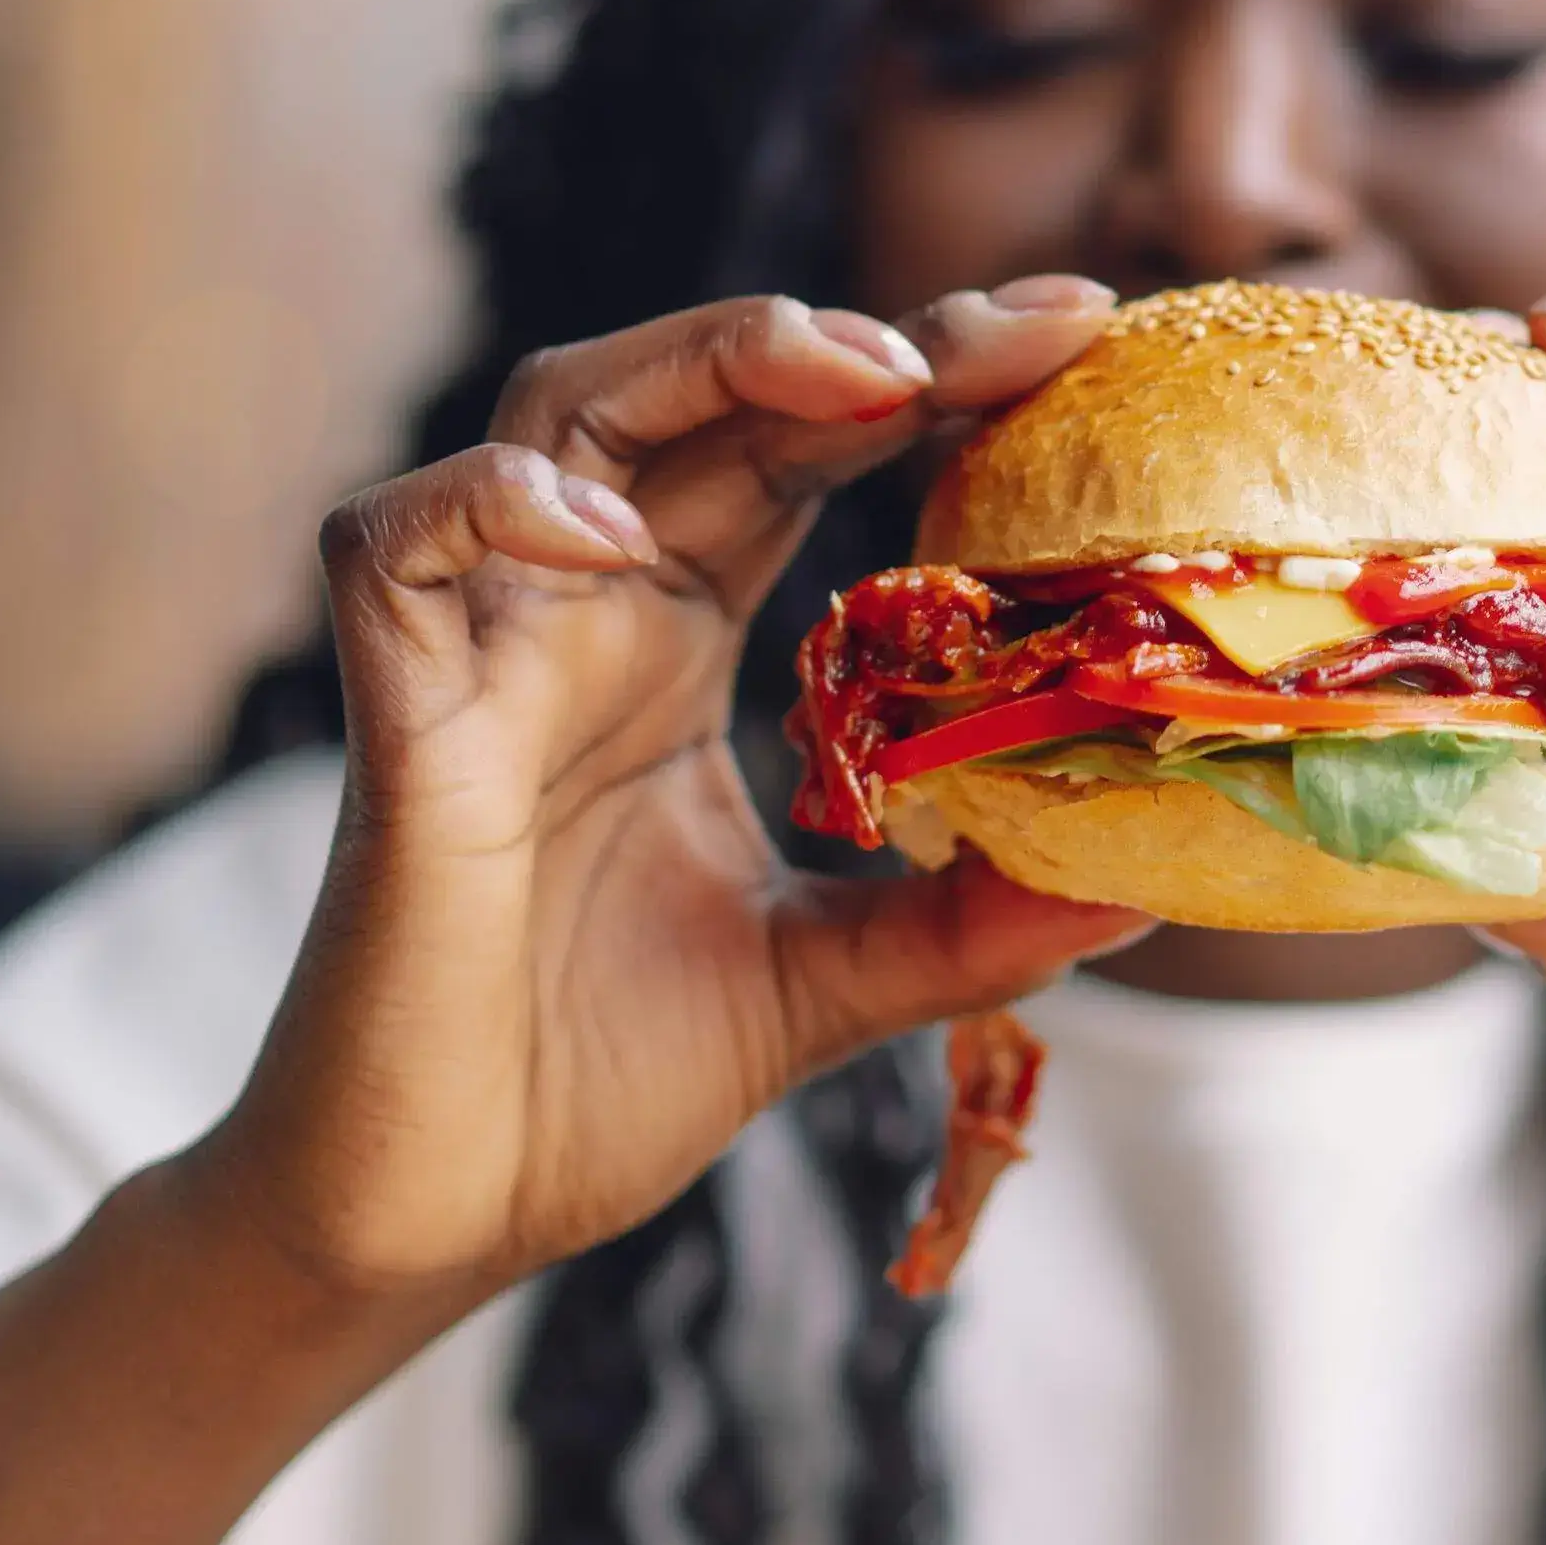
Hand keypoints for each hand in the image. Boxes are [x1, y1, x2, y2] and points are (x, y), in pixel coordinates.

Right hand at [200, 278, 1153, 1303]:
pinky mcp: (399, 723)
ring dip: (704, 361)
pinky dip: (493, 506)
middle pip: (705, 395)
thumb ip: (967, 923)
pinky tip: (618, 536)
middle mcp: (591, 615)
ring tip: (859, 375)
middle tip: (1019, 328)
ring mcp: (488, 653)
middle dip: (861, 337)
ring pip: (559, 413)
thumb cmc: (599, 1083)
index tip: (1078, 331)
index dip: (929, 377)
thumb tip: (1150, 880)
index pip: (807, 454)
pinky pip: (396, 548)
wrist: (435, 1215)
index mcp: (682, 645)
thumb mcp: (833, 984)